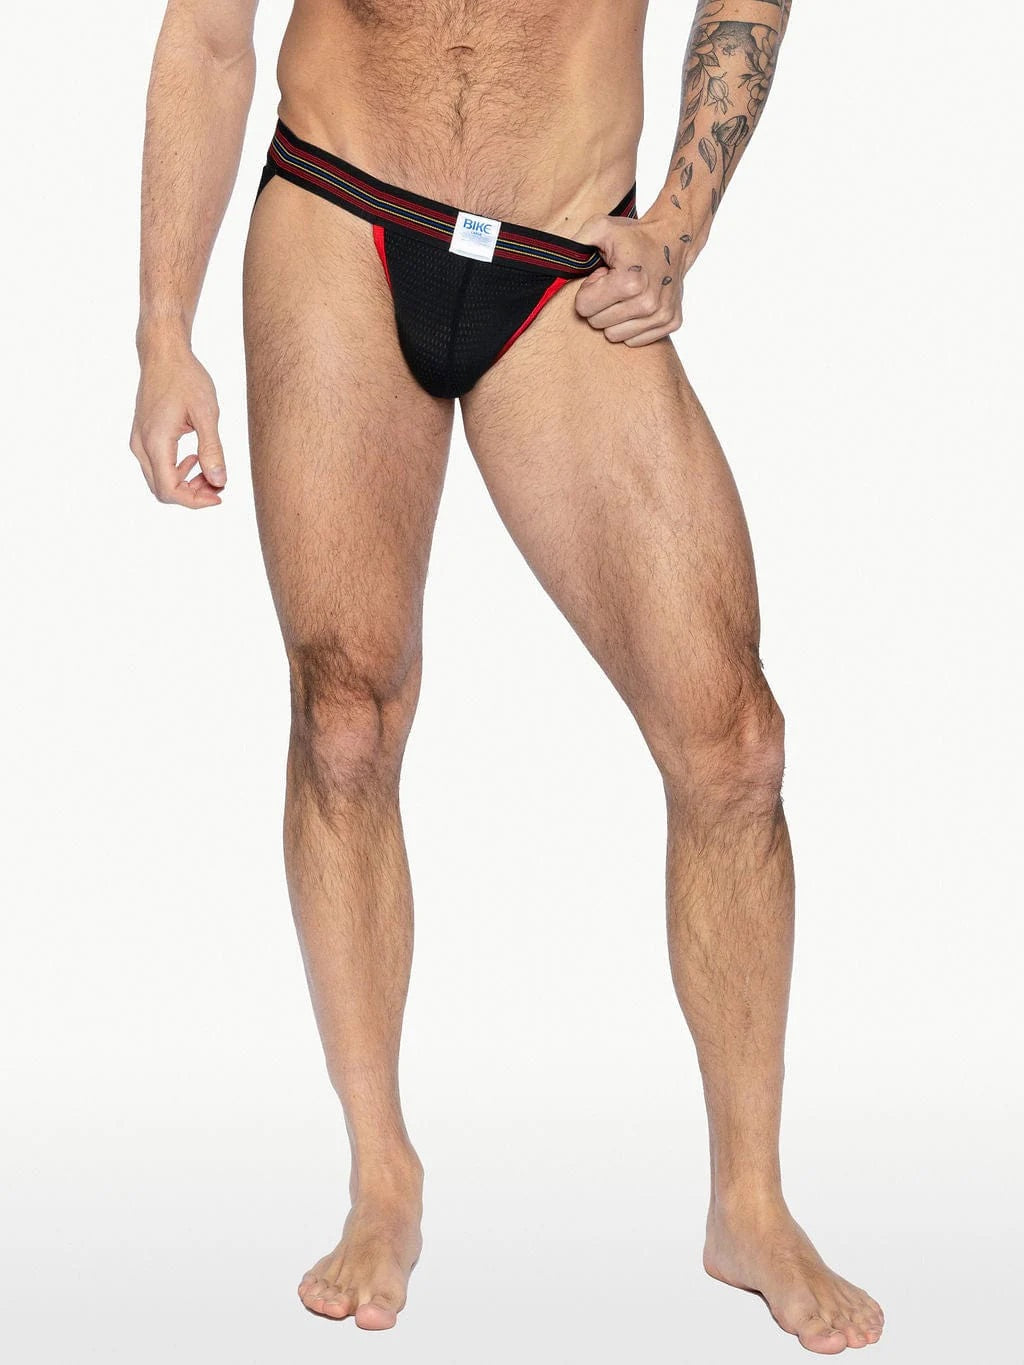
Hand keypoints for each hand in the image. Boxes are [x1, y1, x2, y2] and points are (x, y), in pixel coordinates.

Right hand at [130, 348, 226, 507]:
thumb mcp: (206, 413)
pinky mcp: (142, 436)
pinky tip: (195, 459)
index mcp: (156, 441)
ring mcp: (138, 441)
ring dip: (185, 484)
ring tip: (210, 471)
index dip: (195, 501)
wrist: (163, 353)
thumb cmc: (186, 378)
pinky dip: (177, 471)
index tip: (220, 494)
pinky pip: (157, 466)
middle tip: (219, 482)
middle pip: (162, 490)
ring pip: (158, 480)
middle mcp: (141, 445)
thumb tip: (220, 481)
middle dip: (192, 494)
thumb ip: (212, 450)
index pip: (169, 490)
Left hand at [573, 213, 686, 346]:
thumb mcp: (600, 228)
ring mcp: (661, 315)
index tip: (602, 276)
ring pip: (614, 336)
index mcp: (629, 282)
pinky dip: (632, 325)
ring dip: (614, 317)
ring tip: (626, 293)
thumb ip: (575, 242)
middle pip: (597, 324)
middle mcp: (647, 303)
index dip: (588, 290)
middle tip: (614, 284)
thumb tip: (551, 257)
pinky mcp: (671, 323)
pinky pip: (634, 340)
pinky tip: (638, 303)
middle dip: (600, 304)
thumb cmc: (634, 236)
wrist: (674, 238)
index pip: (584, 308)